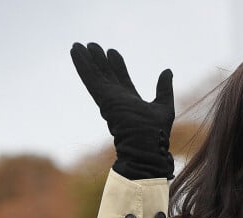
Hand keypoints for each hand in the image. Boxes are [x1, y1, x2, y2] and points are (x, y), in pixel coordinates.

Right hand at [70, 42, 174, 178]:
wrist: (147, 146)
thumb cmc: (157, 133)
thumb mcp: (164, 106)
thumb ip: (164, 89)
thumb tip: (167, 71)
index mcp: (131, 102)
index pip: (122, 80)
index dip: (117, 66)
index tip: (112, 52)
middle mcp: (118, 100)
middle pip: (106, 76)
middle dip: (100, 61)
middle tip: (93, 45)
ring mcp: (109, 99)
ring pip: (96, 75)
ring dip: (87, 60)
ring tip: (79, 45)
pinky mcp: (103, 98)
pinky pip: (90, 78)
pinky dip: (82, 65)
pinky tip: (75, 52)